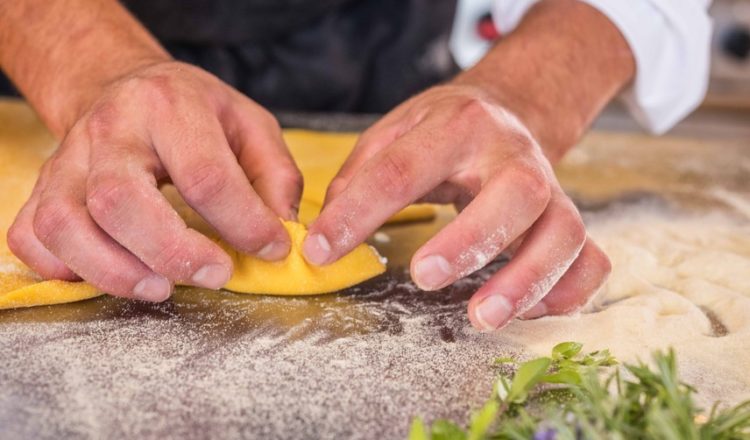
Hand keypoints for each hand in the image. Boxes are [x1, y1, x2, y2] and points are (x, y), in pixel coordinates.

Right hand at [7, 61, 301, 301]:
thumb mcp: (251, 126)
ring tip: (161, 288)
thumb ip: (274, 177)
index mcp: (170, 105)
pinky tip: (107, 274)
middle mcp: (110, 129)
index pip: (204, 175)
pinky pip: (31, 236)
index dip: (243, 223)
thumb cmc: (195, 112)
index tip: (271, 249)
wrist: (126, 86)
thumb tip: (281, 233)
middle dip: (172, 252)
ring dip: (114, 271)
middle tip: (215, 276)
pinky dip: (61, 268)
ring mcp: (67, 159)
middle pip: (120, 201)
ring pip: (65, 224)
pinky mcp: (43, 186)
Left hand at [302, 84, 610, 329]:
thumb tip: (325, 234)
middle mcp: (513, 154)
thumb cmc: (444, 129)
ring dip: (527, 279)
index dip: (357, 213)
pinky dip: (567, 291)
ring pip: (562, 231)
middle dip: (472, 239)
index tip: (320, 251)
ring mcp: (551, 188)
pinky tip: (530, 311)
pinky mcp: (568, 219)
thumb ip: (360, 176)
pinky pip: (590, 260)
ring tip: (481, 317)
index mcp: (458, 125)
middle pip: (515, 193)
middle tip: (424, 277)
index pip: (403, 169)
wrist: (510, 108)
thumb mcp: (395, 131)